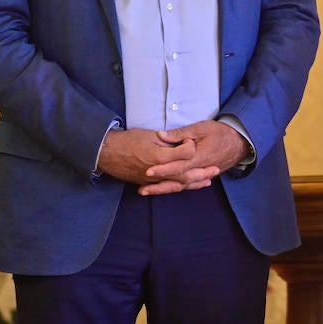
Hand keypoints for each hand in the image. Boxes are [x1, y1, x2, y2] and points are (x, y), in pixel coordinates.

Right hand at [97, 127, 216, 191]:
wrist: (106, 153)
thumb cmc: (128, 140)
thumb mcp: (150, 135)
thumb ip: (169, 140)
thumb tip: (185, 142)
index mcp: (160, 156)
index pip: (185, 154)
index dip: (191, 146)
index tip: (192, 140)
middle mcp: (158, 171)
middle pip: (186, 174)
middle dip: (202, 173)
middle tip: (215, 169)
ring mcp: (152, 180)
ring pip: (178, 184)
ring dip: (194, 183)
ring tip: (207, 180)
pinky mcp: (148, 183)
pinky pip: (167, 188)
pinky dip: (180, 188)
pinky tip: (189, 186)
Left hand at [140, 120, 248, 195]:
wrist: (240, 143)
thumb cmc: (221, 132)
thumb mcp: (202, 128)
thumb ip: (181, 133)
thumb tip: (162, 135)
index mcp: (199, 157)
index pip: (178, 166)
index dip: (163, 170)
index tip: (148, 172)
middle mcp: (199, 169)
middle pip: (177, 180)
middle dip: (159, 185)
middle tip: (142, 188)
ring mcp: (201, 174)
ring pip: (181, 185)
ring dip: (163, 189)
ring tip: (146, 192)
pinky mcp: (202, 175)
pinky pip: (187, 185)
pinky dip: (174, 188)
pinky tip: (162, 190)